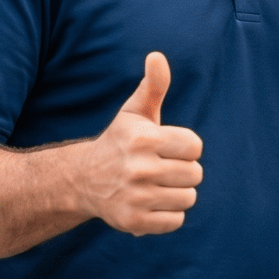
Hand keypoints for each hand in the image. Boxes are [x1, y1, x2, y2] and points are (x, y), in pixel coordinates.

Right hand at [82, 52, 203, 235]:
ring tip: (158, 186)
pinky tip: (151, 204)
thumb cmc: (120, 142)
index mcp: (144, 140)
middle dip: (183, 171)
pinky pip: (176, 221)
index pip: (196, 147)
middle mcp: (138, 169)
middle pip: (195, 174)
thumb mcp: (135, 113)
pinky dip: (168, 215)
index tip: (168, 147)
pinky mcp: (133, 222)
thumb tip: (157, 56)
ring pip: (189, 198)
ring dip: (178, 193)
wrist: (82, 180)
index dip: (186, 148)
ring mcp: (134, 197)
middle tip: (161, 168)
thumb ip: (153, 85)